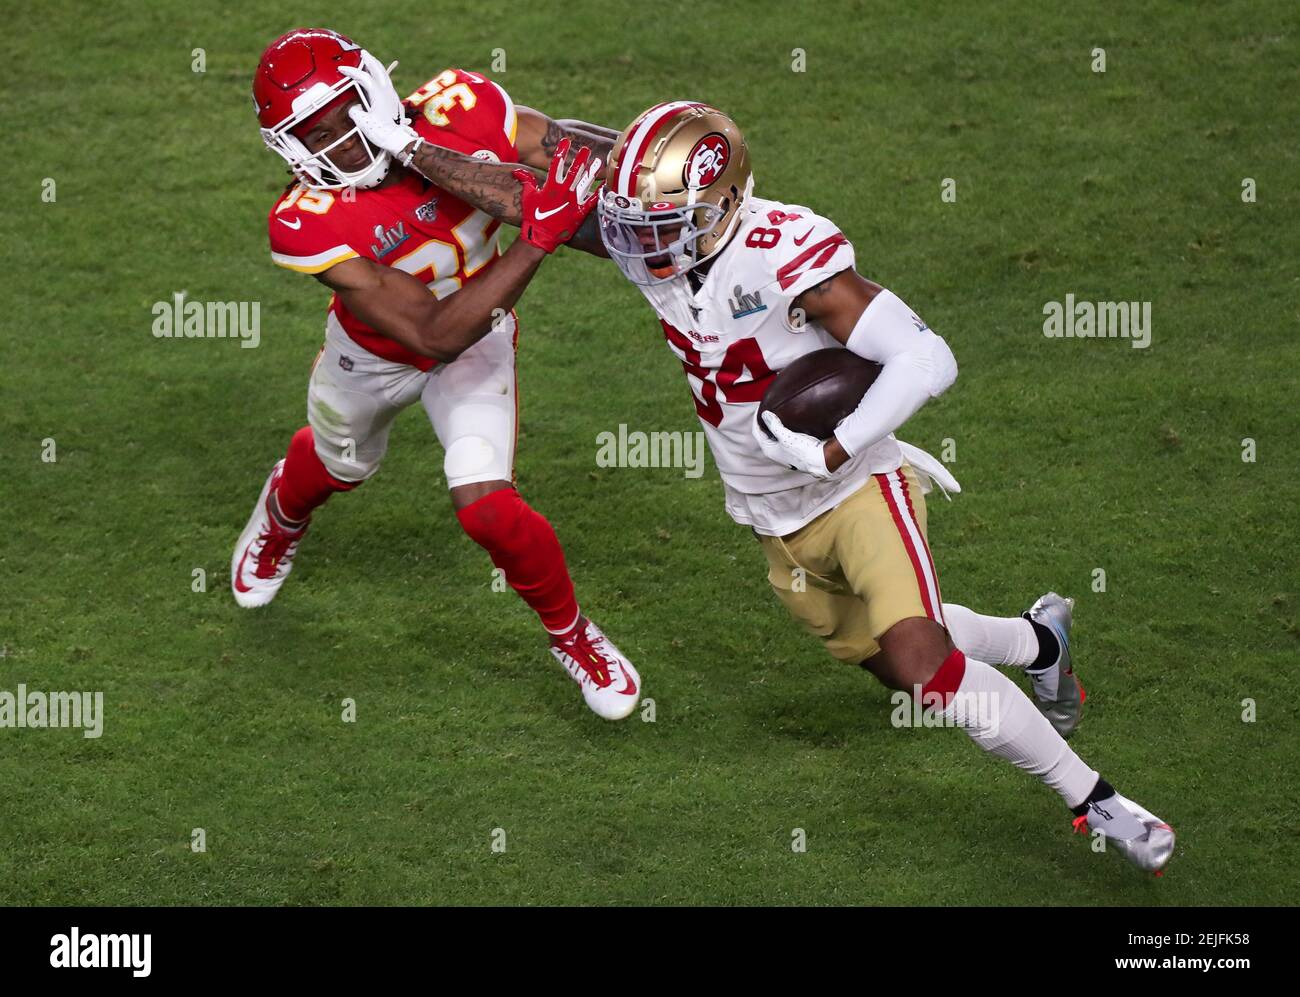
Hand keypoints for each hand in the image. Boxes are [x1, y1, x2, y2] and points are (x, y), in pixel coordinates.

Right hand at [340, 51, 418, 156]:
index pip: (363, 77)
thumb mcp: (363, 122)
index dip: (352, 72)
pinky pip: (388, 83)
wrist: (399, 141)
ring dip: (377, 67)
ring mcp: (393, 96)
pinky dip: (381, 77)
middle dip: (370, 60)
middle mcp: (387, 92)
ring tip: (370, 62)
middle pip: (379, 70)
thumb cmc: (381, 132)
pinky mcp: (395, 101)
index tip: (341, 69)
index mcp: (378, 94)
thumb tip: (355, 108)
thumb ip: (356, 112)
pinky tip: (378, 79)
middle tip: (363, 53)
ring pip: (385, 75)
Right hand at [512, 138, 600, 252]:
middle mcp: (564, 191)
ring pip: (585, 183)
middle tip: (587, 149)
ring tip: (598, 161)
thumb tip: (517, 170)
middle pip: (575, 171)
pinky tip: (605, 184)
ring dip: (592, 171)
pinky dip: (599, 193)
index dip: (561, 151)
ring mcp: (573, 202)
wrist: (540, 236)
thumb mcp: (528, 196)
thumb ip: (526, 181)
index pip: (557, 163)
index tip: (566, 141)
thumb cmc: (532, 216)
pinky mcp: (579, 212)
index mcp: (551, 186)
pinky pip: (592, 201)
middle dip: (581, 158)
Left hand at [754, 411, 838, 479]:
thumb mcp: (786, 436)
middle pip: (765, 433)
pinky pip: (784, 437)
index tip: (761, 407)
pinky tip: (789, 423)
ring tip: (778, 414)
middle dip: (766, 422)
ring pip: (775, 435)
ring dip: (775, 425)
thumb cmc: (803, 450)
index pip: (757, 431)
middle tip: (769, 410)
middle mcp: (775, 452)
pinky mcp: (793, 450)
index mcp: (769, 450)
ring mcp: (784, 452)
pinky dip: (783, 429)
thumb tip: (765, 414)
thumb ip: (774, 425)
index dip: (757, 419)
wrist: (821, 459)